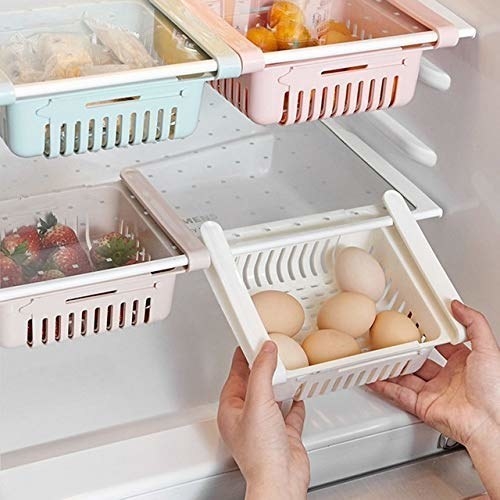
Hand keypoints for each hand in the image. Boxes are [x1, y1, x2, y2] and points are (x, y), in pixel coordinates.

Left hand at [218, 342, 309, 499]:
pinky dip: (293, 402)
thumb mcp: (258, 401)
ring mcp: (266, 427)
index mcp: (231, 410)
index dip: (242, 357)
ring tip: (286, 367)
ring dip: (279, 383)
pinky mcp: (284, 435)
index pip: (235, 375)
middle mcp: (247, 418)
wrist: (281, 480)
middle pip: (254, 384)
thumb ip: (262, 372)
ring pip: (272, 397)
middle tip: (270, 350)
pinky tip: (298, 394)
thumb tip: (265, 350)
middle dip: (262, 367)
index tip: (249, 341)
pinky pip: (289, 413)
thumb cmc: (260, 452)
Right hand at [370, 300, 499, 497]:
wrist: (490, 424)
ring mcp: (434, 393)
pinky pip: (399, 395)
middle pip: (419, 361)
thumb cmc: (495, 393)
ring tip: (378, 356)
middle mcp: (448, 379)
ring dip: (392, 368)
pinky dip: (385, 387)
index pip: (440, 345)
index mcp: (464, 364)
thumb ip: (474, 324)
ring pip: (405, 377)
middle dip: (405, 352)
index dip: (428, 336)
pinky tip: (375, 378)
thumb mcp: (488, 349)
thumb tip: (458, 306)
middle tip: (390, 339)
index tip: (415, 325)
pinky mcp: (423, 407)